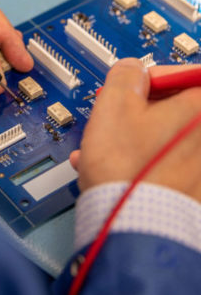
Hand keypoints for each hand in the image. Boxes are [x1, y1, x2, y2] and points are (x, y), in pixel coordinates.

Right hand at [70, 58, 200, 201]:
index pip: (186, 74)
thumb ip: (126, 74)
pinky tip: (113, 168)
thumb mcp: (114, 103)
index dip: (154, 77)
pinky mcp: (193, 188)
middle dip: (138, 111)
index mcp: (199, 109)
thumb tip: (132, 71)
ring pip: (164, 137)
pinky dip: (142, 159)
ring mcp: (200, 165)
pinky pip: (166, 162)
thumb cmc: (126, 167)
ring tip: (102, 148)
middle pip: (173, 108)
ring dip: (134, 137)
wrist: (133, 223)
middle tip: (116, 119)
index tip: (137, 89)